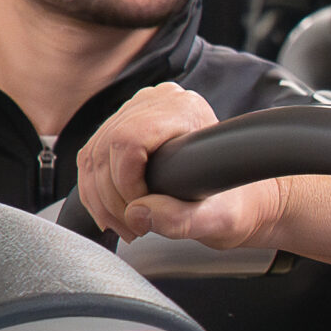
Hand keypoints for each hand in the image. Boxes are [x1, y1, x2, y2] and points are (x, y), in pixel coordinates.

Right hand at [74, 83, 288, 247]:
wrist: (240, 201)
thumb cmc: (236, 205)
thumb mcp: (220, 220)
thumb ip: (182, 220)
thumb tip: (138, 212)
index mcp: (184, 111)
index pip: (127, 140)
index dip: (125, 184)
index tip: (142, 214)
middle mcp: (158, 102)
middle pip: (103, 149)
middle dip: (111, 199)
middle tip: (133, 228)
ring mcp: (138, 112)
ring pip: (92, 156)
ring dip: (100, 200)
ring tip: (126, 226)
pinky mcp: (123, 128)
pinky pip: (90, 161)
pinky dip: (95, 193)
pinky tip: (116, 214)